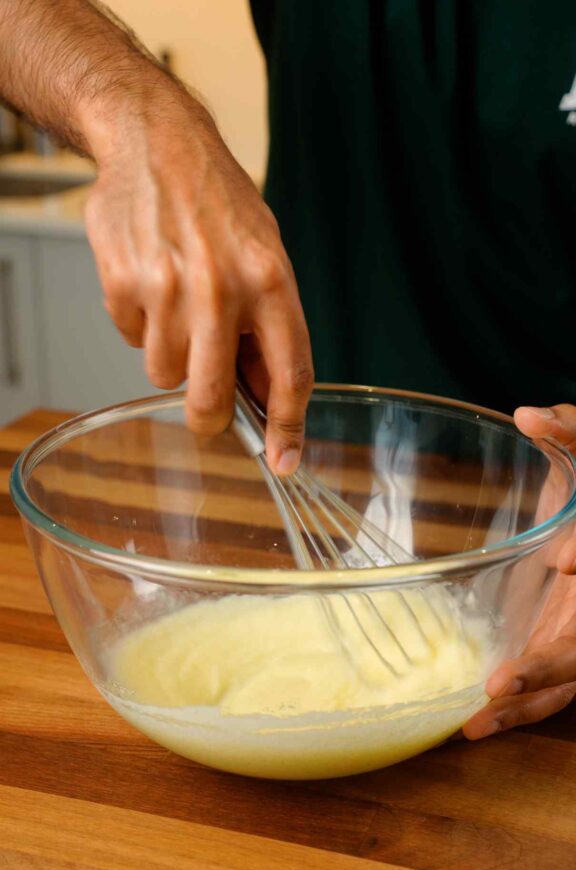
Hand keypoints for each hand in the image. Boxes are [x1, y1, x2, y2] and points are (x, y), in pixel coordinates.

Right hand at [82, 82, 312, 474]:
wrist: (156, 141)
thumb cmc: (218, 203)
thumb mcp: (265, 257)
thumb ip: (268, 329)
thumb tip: (265, 400)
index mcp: (271, 282)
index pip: (290, 374)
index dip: (288, 427)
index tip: (284, 460)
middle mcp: (222, 291)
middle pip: (212, 399)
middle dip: (209, 417)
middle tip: (208, 409)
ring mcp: (169, 289)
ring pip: (165, 375)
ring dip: (172, 355)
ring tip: (177, 303)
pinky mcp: (124, 285)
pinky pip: (132, 340)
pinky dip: (141, 323)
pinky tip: (150, 281)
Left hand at [464, 404, 575, 739]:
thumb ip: (570, 432)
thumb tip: (528, 415)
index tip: (565, 560)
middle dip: (553, 663)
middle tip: (506, 676)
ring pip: (567, 681)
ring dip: (526, 704)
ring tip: (478, 719)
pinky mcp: (561, 653)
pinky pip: (544, 694)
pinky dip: (513, 711)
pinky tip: (470, 725)